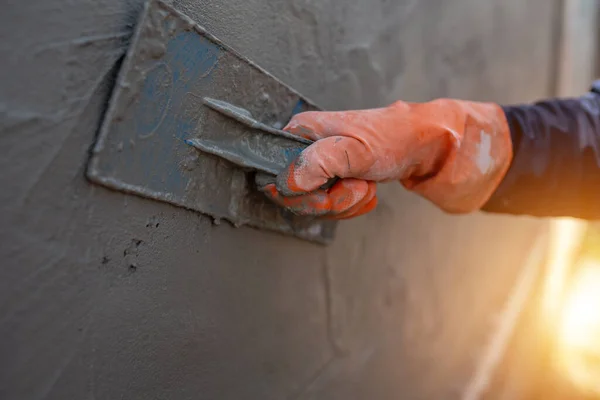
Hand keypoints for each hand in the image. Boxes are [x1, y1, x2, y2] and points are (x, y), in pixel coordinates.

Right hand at [260, 99, 511, 218]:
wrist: (442, 148)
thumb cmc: (401, 138)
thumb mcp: (359, 148)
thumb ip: (320, 162)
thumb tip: (287, 180)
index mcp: (305, 132)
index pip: (275, 172)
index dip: (299, 190)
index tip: (327, 189)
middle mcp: (311, 149)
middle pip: (294, 194)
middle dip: (327, 200)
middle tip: (357, 187)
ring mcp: (327, 168)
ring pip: (316, 205)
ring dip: (345, 204)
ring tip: (368, 186)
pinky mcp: (343, 182)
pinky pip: (336, 209)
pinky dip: (354, 207)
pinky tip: (370, 192)